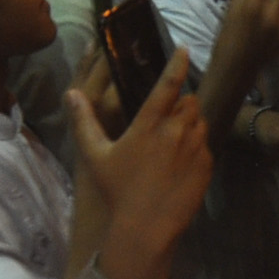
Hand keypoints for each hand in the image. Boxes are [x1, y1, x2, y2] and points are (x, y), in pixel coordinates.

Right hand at [69, 50, 212, 278]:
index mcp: (150, 125)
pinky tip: (180, 163)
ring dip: (190, 124)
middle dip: (181, 103)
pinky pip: (206, 146)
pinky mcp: (207, 166)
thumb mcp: (95, 156)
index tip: (183, 50)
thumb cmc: (118, 192)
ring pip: (200, 122)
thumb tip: (71, 93)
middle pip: (189, 102)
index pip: (168, 85)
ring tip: (174, 140)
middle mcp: (177, 132)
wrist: (146, 229)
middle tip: (166, 118)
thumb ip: (84, 122)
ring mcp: (196, 149)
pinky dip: (196, 147)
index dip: (177, 64)